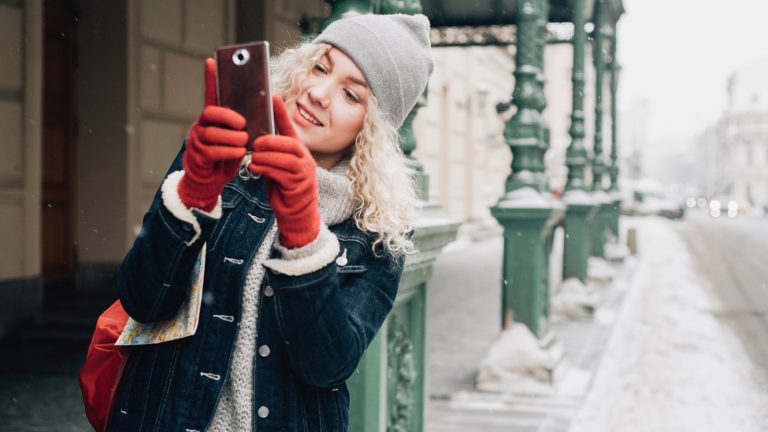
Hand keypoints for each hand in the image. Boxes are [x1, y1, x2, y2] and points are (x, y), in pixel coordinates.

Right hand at [177, 58, 247, 211]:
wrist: (211, 177)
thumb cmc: (227, 152)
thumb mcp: (237, 135)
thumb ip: (243, 123)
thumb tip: (262, 108)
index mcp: (213, 117)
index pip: (210, 93)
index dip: (210, 78)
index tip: (211, 60)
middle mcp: (202, 125)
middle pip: (210, 113)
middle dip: (228, 116)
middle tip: (243, 123)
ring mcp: (198, 140)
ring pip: (212, 133)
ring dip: (232, 137)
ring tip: (244, 141)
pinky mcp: (199, 156)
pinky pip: (213, 151)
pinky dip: (228, 151)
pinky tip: (239, 152)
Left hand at [248, 96, 319, 247]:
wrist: (295, 211)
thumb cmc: (283, 185)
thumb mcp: (277, 165)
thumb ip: (271, 152)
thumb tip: (255, 138)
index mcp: (298, 150)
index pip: (290, 128)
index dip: (282, 113)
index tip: (274, 97)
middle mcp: (305, 159)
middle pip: (290, 144)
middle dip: (271, 141)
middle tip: (256, 142)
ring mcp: (304, 173)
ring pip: (285, 159)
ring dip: (266, 157)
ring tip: (254, 158)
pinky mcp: (298, 186)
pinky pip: (281, 174)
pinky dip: (266, 169)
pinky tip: (255, 168)